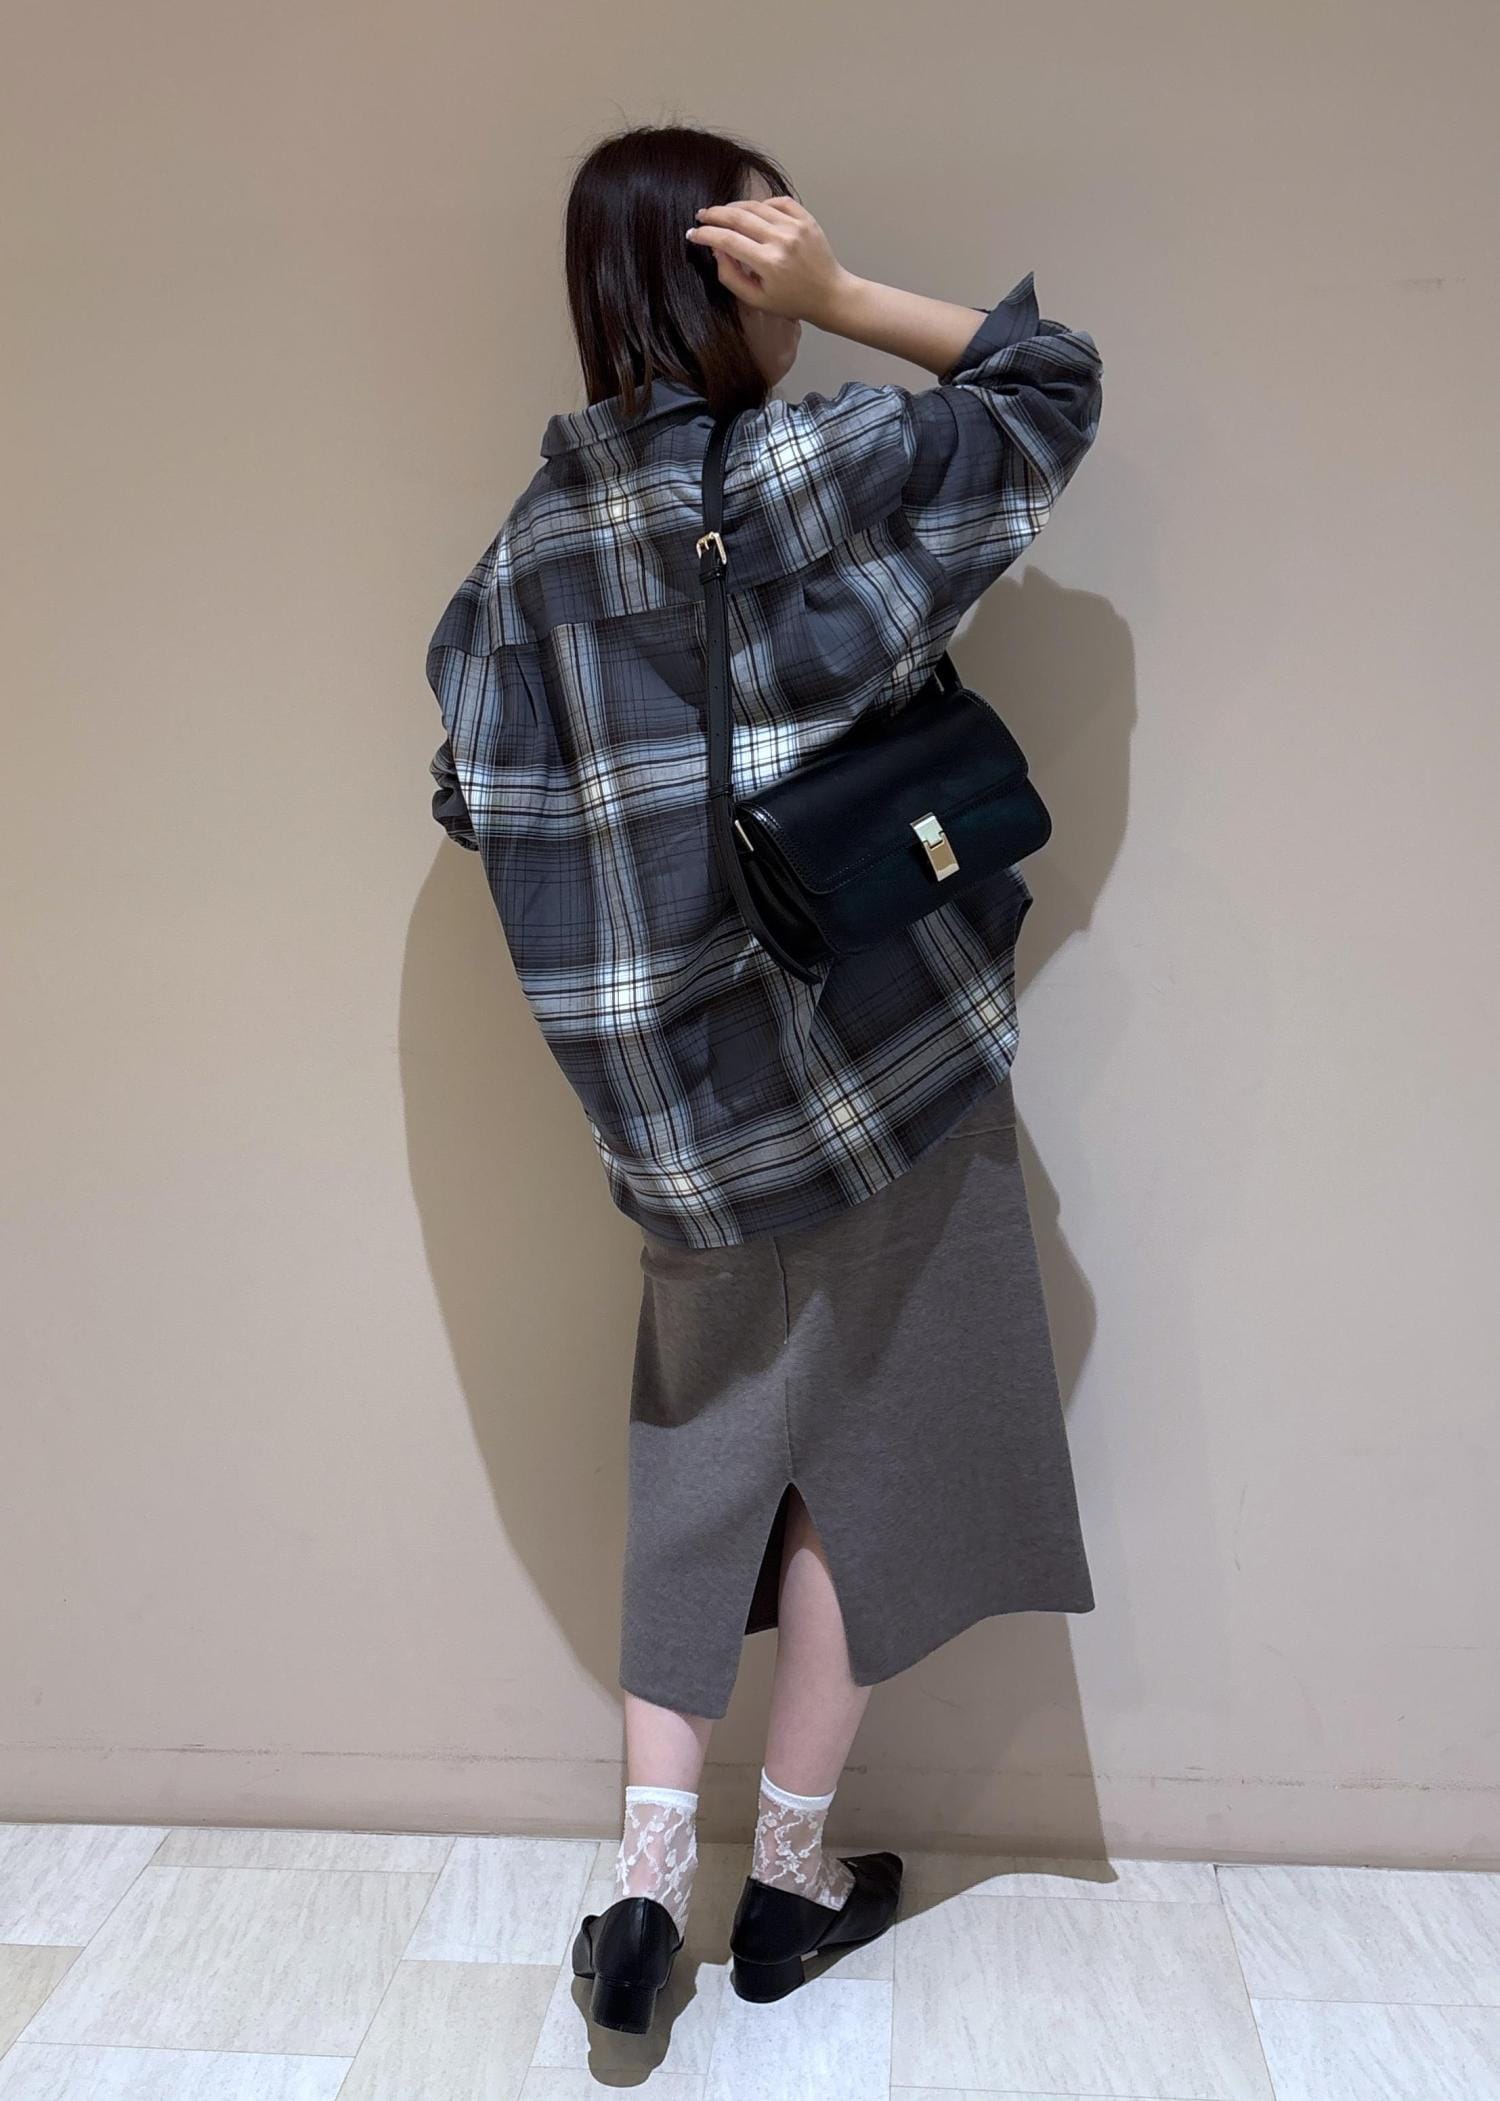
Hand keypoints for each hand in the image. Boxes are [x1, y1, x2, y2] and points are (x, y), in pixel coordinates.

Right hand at [686, 196, 853, 328]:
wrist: (830, 294)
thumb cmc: (792, 302)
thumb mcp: (756, 299)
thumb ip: (731, 276)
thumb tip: (717, 250)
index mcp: (769, 263)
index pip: (728, 240)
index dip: (706, 235)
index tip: (693, 234)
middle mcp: (782, 240)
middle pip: (738, 216)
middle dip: (715, 214)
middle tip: (702, 216)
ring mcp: (795, 227)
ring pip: (756, 206)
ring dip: (734, 207)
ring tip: (723, 213)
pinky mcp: (806, 219)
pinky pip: (777, 201)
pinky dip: (761, 204)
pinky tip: (753, 212)